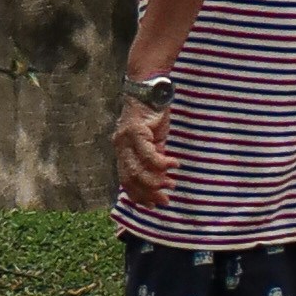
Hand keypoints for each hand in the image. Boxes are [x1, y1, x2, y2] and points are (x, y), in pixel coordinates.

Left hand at [115, 95, 178, 212]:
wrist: (150, 89)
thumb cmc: (153, 116)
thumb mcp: (154, 142)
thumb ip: (154, 159)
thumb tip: (161, 180)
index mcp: (122, 151)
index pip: (125, 180)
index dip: (138, 195)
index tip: (153, 205)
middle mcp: (120, 146)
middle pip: (130, 179)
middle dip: (148, 193)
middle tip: (165, 199)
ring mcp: (125, 139)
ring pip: (137, 170)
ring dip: (155, 181)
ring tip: (171, 184)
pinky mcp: (136, 131)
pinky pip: (148, 155)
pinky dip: (162, 164)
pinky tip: (174, 165)